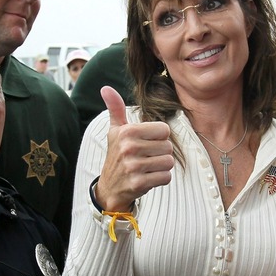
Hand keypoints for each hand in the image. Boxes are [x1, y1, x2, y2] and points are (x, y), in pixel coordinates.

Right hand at [95, 86, 174, 210]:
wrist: (110, 187)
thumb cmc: (117, 154)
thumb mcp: (115, 131)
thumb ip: (115, 109)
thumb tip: (106, 88)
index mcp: (127, 132)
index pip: (164, 130)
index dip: (159, 137)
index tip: (146, 143)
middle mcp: (129, 147)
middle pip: (168, 146)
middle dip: (161, 153)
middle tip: (146, 158)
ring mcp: (133, 166)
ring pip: (169, 162)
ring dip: (162, 167)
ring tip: (148, 167)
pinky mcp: (139, 183)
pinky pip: (166, 177)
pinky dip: (161, 179)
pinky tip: (148, 177)